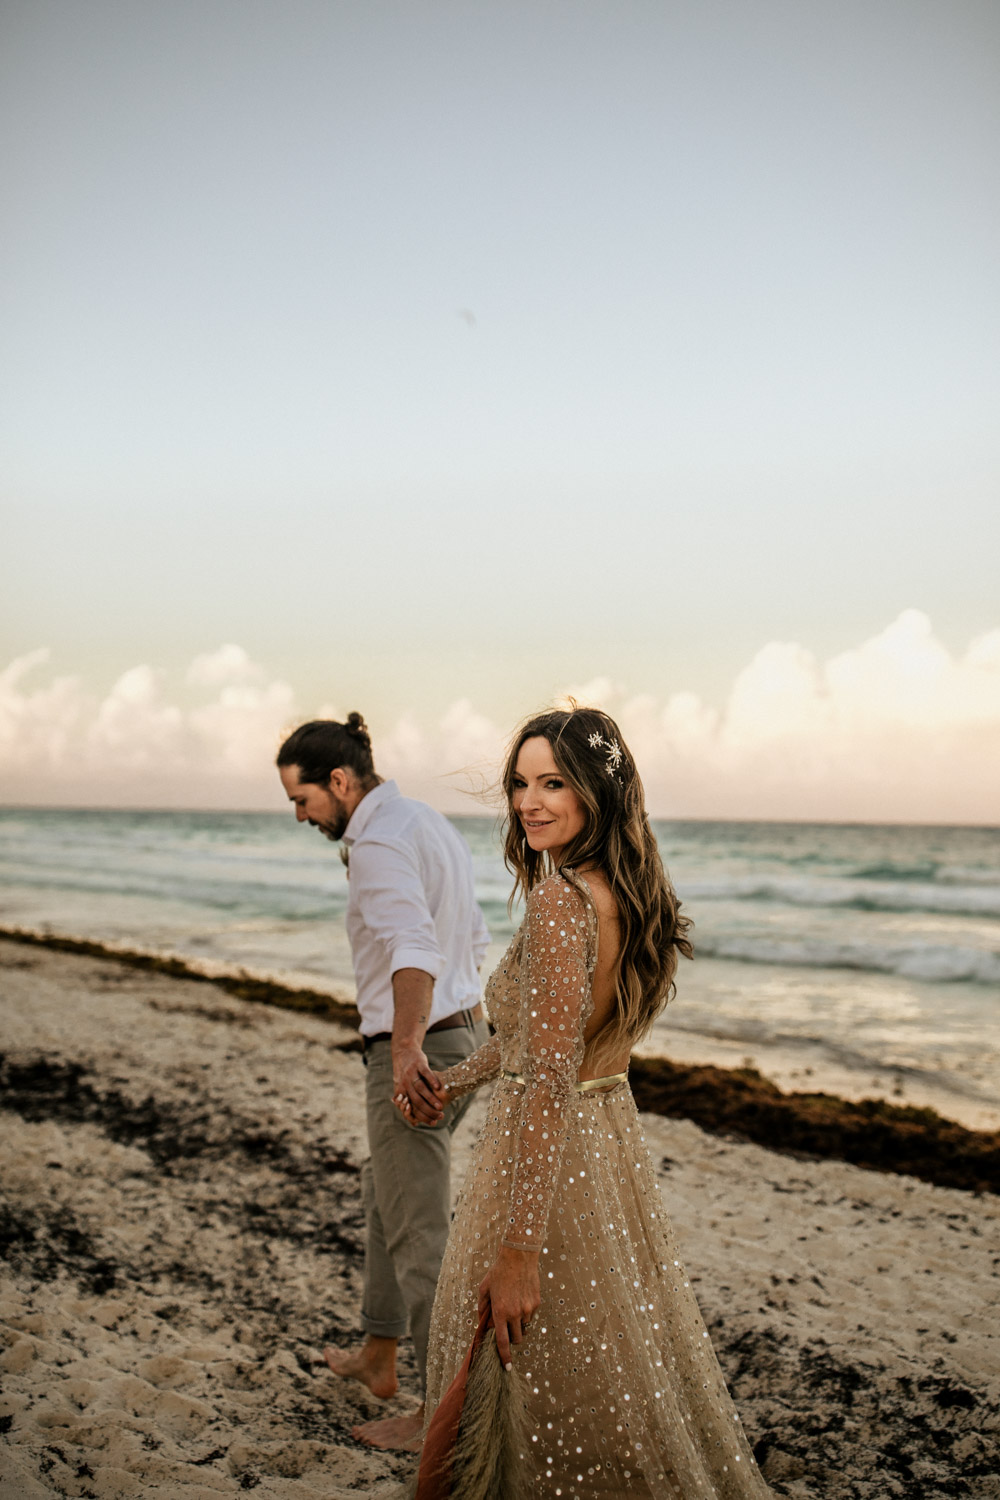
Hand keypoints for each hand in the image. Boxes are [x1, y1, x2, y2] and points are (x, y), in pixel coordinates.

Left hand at [392, 1042, 446, 1124]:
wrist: (403, 1051)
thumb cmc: (405, 1074)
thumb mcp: (401, 1089)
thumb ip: (409, 1105)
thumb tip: (414, 1124)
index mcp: (401, 1092)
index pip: (411, 1109)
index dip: (422, 1117)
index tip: (433, 1122)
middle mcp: (405, 1084)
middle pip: (416, 1101)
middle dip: (428, 1111)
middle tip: (440, 1116)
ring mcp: (411, 1073)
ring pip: (420, 1089)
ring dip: (430, 1099)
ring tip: (440, 1107)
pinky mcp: (418, 1063)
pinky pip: (425, 1073)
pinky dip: (432, 1080)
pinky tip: (439, 1087)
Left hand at [478, 1244, 540, 1368]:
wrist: (518, 1256)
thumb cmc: (498, 1272)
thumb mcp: (484, 1288)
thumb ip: (482, 1308)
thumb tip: (483, 1322)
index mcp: (500, 1312)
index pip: (503, 1342)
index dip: (505, 1357)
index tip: (507, 1367)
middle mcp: (515, 1313)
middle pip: (517, 1339)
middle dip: (512, 1338)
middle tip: (507, 1328)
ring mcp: (528, 1309)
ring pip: (525, 1327)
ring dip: (519, 1324)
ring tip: (514, 1308)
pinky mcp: (536, 1302)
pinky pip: (531, 1316)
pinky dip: (526, 1313)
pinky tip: (521, 1299)